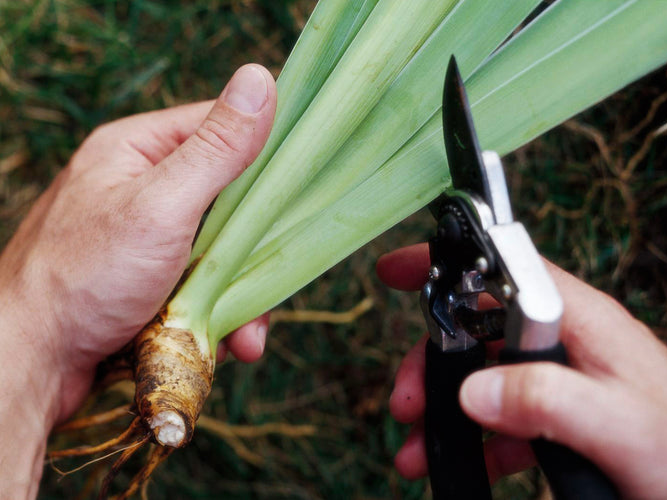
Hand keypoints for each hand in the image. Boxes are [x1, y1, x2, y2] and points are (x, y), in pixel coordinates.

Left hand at [0, 64, 276, 497]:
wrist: (29, 364)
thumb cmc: (82, 278)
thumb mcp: (161, 205)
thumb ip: (216, 149)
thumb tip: (260, 78)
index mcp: (136, 151)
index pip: (218, 128)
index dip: (263, 155)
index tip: (297, 189)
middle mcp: (141, 189)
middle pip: (227, 199)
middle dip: (252, 247)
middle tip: (266, 282)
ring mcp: (145, 238)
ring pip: (219, 250)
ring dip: (240, 293)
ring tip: (245, 334)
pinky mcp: (149, 282)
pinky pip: (202, 286)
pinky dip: (218, 313)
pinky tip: (222, 342)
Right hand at [377, 243, 666, 499]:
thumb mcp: (622, 426)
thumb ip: (548, 399)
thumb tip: (473, 390)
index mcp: (580, 320)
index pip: (502, 268)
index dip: (446, 261)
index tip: (397, 269)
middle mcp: (567, 340)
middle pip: (479, 328)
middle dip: (433, 362)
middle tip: (407, 402)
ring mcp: (564, 378)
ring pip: (485, 376)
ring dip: (446, 409)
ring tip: (418, 448)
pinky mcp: (564, 415)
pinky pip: (505, 415)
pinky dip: (474, 439)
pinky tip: (460, 464)